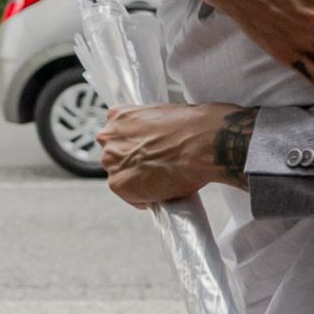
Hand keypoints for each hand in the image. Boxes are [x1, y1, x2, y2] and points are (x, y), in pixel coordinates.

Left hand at [96, 103, 248, 205]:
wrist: (204, 143)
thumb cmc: (194, 127)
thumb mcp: (166, 116)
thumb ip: (151, 129)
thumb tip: (158, 141)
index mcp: (118, 115)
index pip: (118, 136)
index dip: (135, 146)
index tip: (147, 152)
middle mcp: (109, 136)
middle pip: (115, 156)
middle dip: (134, 163)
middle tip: (158, 167)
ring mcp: (111, 161)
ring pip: (121, 176)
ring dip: (139, 181)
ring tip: (164, 179)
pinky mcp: (119, 184)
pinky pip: (130, 196)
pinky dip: (146, 198)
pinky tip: (164, 190)